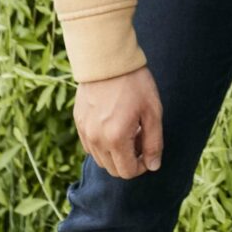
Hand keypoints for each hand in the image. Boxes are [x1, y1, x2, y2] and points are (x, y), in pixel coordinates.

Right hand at [73, 65, 163, 180]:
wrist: (108, 60)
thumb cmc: (135, 84)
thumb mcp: (153, 112)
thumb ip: (153, 143)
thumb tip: (154, 166)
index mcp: (116, 138)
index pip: (127, 172)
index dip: (141, 166)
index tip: (148, 152)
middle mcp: (96, 139)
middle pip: (113, 169)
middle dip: (129, 160)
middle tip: (140, 138)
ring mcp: (84, 131)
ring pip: (100, 159)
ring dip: (115, 153)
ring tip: (128, 130)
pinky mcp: (78, 122)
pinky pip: (90, 145)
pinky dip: (103, 143)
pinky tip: (114, 124)